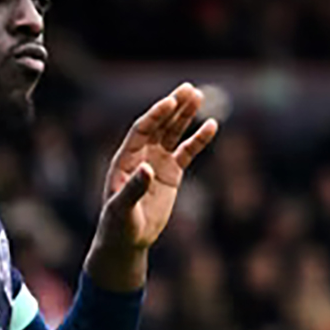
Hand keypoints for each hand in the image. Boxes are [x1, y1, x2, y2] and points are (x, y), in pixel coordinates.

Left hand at [99, 83, 218, 250]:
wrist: (128, 240)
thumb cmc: (118, 225)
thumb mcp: (122, 209)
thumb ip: (133, 188)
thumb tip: (148, 169)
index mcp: (125, 159)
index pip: (141, 130)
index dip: (155, 115)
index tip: (169, 102)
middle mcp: (141, 155)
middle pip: (159, 125)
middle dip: (173, 107)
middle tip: (189, 89)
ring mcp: (157, 162)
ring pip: (173, 133)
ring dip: (185, 116)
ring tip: (199, 96)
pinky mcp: (171, 173)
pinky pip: (187, 152)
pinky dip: (198, 139)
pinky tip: (211, 125)